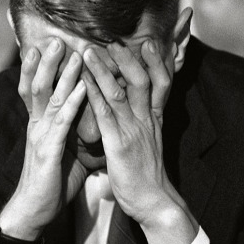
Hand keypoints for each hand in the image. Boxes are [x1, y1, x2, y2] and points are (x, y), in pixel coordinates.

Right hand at [0, 39, 88, 240]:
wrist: (35, 211)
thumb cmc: (51, 181)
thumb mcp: (61, 150)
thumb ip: (69, 131)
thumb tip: (85, 119)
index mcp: (39, 124)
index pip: (35, 89)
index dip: (39, 67)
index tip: (46, 44)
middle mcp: (36, 125)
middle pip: (37, 85)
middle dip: (48, 61)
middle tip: (58, 38)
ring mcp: (40, 136)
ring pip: (48, 97)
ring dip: (62, 74)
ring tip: (73, 53)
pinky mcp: (48, 151)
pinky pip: (62, 122)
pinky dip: (73, 103)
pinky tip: (84, 89)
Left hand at [83, 39, 198, 243]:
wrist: (155, 203)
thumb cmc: (148, 173)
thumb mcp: (152, 141)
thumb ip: (146, 121)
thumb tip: (142, 106)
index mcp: (155, 119)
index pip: (162, 83)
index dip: (156, 62)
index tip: (148, 42)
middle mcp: (147, 121)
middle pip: (144, 81)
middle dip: (129, 58)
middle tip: (114, 40)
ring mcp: (134, 131)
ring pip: (121, 93)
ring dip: (104, 70)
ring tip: (89, 51)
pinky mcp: (119, 145)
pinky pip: (105, 116)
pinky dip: (93, 96)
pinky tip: (81, 83)